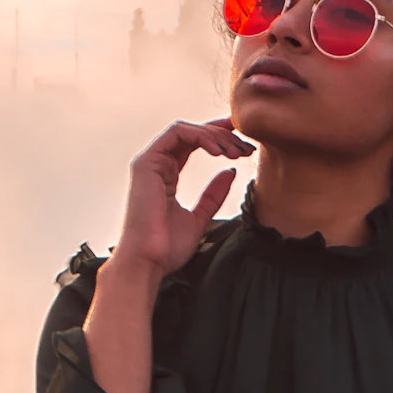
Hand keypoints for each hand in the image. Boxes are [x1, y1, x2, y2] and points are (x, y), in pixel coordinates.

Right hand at [112, 117, 252, 283]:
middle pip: (192, 135)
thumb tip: (230, 172)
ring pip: (186, 131)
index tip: (241, 140)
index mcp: (166, 175)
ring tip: (235, 151)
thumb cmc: (167, 247)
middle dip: (222, 136)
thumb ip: (213, 194)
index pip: (193, 145)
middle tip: (245, 148)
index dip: (218, 137)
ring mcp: (150, 162)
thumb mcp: (200, 217)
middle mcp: (157, 165)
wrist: (148, 261)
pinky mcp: (147, 162)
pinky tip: (218, 150)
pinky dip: (200, 136)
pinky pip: (176, 134)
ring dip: (215, 136)